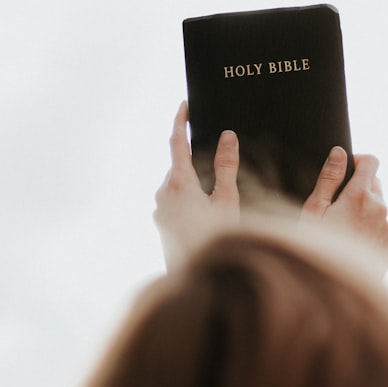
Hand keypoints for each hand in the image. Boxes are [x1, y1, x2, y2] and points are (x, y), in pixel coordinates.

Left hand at [153, 101, 239, 269]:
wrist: (197, 281)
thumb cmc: (216, 239)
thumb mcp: (228, 200)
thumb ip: (226, 167)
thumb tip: (228, 136)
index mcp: (179, 182)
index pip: (176, 142)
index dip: (180, 120)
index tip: (185, 105)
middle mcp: (163, 194)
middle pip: (178, 164)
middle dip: (194, 156)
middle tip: (216, 152)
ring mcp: (160, 211)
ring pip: (176, 184)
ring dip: (193, 180)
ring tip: (216, 191)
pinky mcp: (161, 225)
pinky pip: (173, 201)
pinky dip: (188, 197)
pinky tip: (207, 212)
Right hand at [301, 147, 387, 273]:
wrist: (334, 289)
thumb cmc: (318, 248)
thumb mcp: (315, 210)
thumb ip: (329, 178)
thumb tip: (339, 153)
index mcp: (360, 196)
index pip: (371, 161)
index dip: (357, 162)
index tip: (346, 171)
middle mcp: (381, 209)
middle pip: (375, 184)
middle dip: (358, 189)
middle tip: (337, 208)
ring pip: (379, 208)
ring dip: (365, 211)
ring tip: (343, 231)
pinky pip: (384, 228)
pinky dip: (372, 230)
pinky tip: (354, 244)